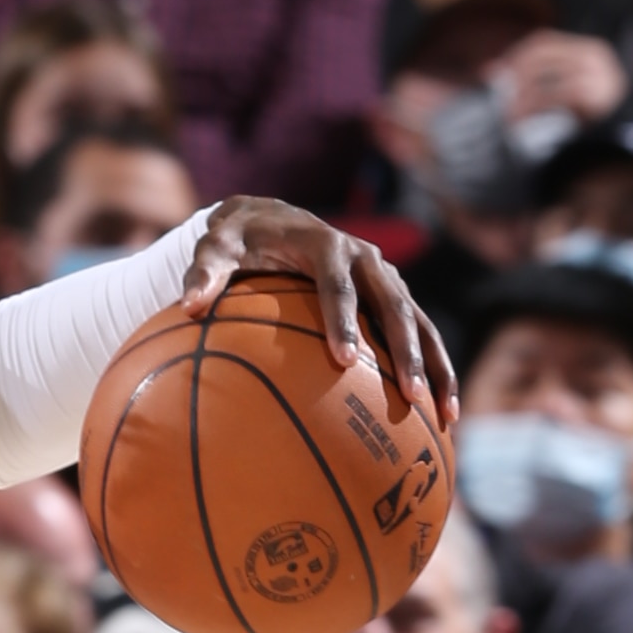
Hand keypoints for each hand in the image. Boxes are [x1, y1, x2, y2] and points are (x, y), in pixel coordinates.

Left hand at [180, 195, 451, 428]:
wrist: (269, 218)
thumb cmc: (238, 240)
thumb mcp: (216, 248)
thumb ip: (204, 273)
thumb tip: (187, 305)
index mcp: (324, 244)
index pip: (337, 283)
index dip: (344, 319)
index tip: (344, 360)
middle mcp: (364, 257)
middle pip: (394, 304)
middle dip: (405, 350)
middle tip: (409, 396)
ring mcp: (384, 276)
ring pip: (419, 321)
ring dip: (435, 365)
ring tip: (445, 413)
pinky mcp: (392, 295)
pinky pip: (421, 332)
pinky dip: (435, 367)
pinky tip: (444, 414)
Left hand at [496, 27, 628, 125]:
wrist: (624, 148)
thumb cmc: (589, 120)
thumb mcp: (564, 93)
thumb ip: (534, 79)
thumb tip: (487, 70)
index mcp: (590, 50)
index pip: (543, 41)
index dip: (515, 55)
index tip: (493, 73)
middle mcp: (596, 57)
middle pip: (541, 56)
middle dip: (514, 76)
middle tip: (498, 98)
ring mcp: (599, 76)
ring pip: (544, 80)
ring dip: (520, 99)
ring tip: (508, 117)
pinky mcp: (596, 98)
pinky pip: (553, 97)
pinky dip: (531, 109)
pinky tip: (520, 122)